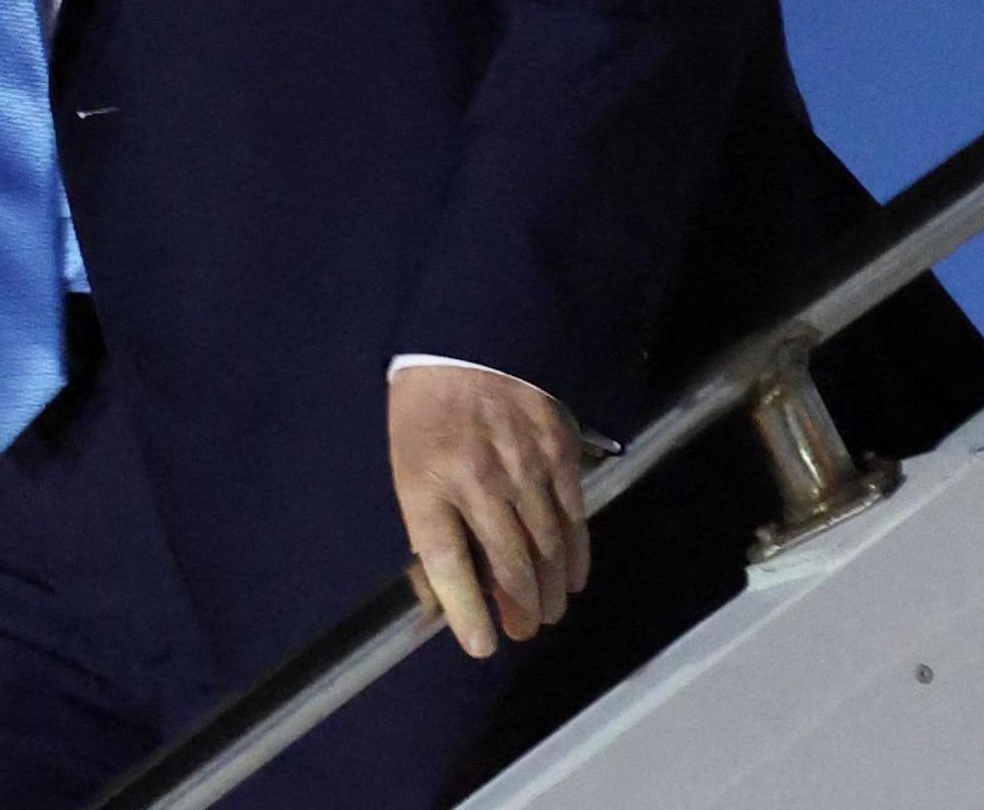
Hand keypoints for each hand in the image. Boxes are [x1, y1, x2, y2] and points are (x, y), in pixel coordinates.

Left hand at [385, 366, 590, 657]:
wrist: (467, 337)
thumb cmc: (426, 409)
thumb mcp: (407, 466)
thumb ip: (429, 522)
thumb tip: (450, 583)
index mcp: (428, 485)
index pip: (450, 564)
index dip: (468, 611)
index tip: (483, 646)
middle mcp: (478, 481)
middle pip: (508, 561)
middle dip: (519, 607)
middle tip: (525, 630)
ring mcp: (523, 464)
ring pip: (546, 542)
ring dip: (550, 586)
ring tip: (549, 612)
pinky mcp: (558, 448)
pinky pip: (573, 510)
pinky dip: (576, 548)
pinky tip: (573, 573)